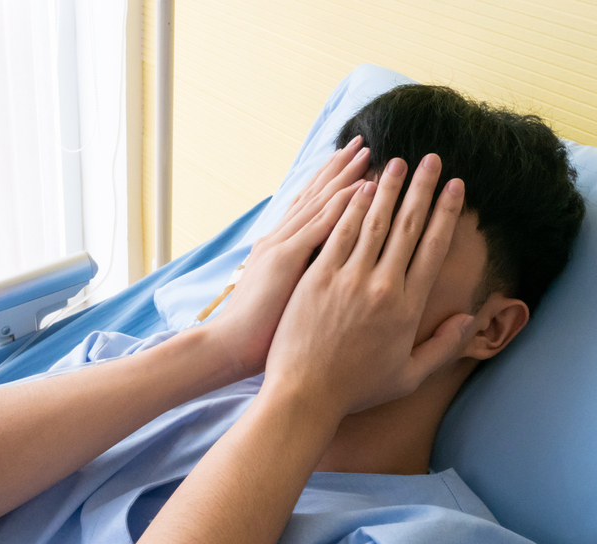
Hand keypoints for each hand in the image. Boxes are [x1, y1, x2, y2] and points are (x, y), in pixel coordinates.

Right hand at [202, 136, 372, 378]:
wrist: (227, 348)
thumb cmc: (258, 335)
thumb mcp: (279, 297)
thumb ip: (295, 278)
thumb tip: (316, 273)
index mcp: (278, 248)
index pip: (308, 207)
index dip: (329, 182)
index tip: (350, 163)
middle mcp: (280, 239)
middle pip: (314, 195)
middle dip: (339, 168)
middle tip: (362, 143)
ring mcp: (282, 247)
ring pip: (321, 202)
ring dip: (346, 176)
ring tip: (369, 153)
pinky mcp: (286, 259)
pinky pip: (322, 225)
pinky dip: (344, 204)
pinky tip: (365, 188)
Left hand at [263, 154, 472, 417]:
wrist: (305, 394)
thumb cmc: (356, 388)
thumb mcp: (410, 376)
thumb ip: (444, 347)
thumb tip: (469, 318)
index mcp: (408, 308)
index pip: (434, 248)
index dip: (447, 213)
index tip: (457, 187)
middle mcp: (382, 287)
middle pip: (408, 226)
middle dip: (423, 188)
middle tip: (433, 158)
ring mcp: (348, 279)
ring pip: (373, 222)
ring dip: (387, 188)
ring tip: (398, 162)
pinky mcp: (317, 277)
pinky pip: (337, 233)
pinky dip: (350, 207)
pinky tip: (360, 186)